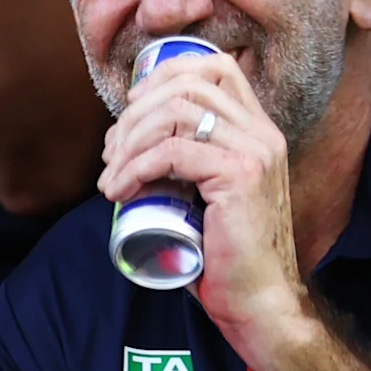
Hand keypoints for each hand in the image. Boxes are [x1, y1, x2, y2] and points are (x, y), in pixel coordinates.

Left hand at [98, 44, 305, 355]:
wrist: (258, 301)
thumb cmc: (223, 259)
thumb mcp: (203, 199)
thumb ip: (184, 168)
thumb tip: (128, 150)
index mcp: (257, 131)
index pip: (214, 68)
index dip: (163, 76)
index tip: (129, 109)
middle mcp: (261, 133)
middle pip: (187, 84)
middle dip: (134, 114)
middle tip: (110, 155)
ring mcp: (254, 151)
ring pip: (176, 112)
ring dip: (129, 141)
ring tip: (110, 179)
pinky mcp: (240, 176)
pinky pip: (173, 152)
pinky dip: (135, 167)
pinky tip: (118, 191)